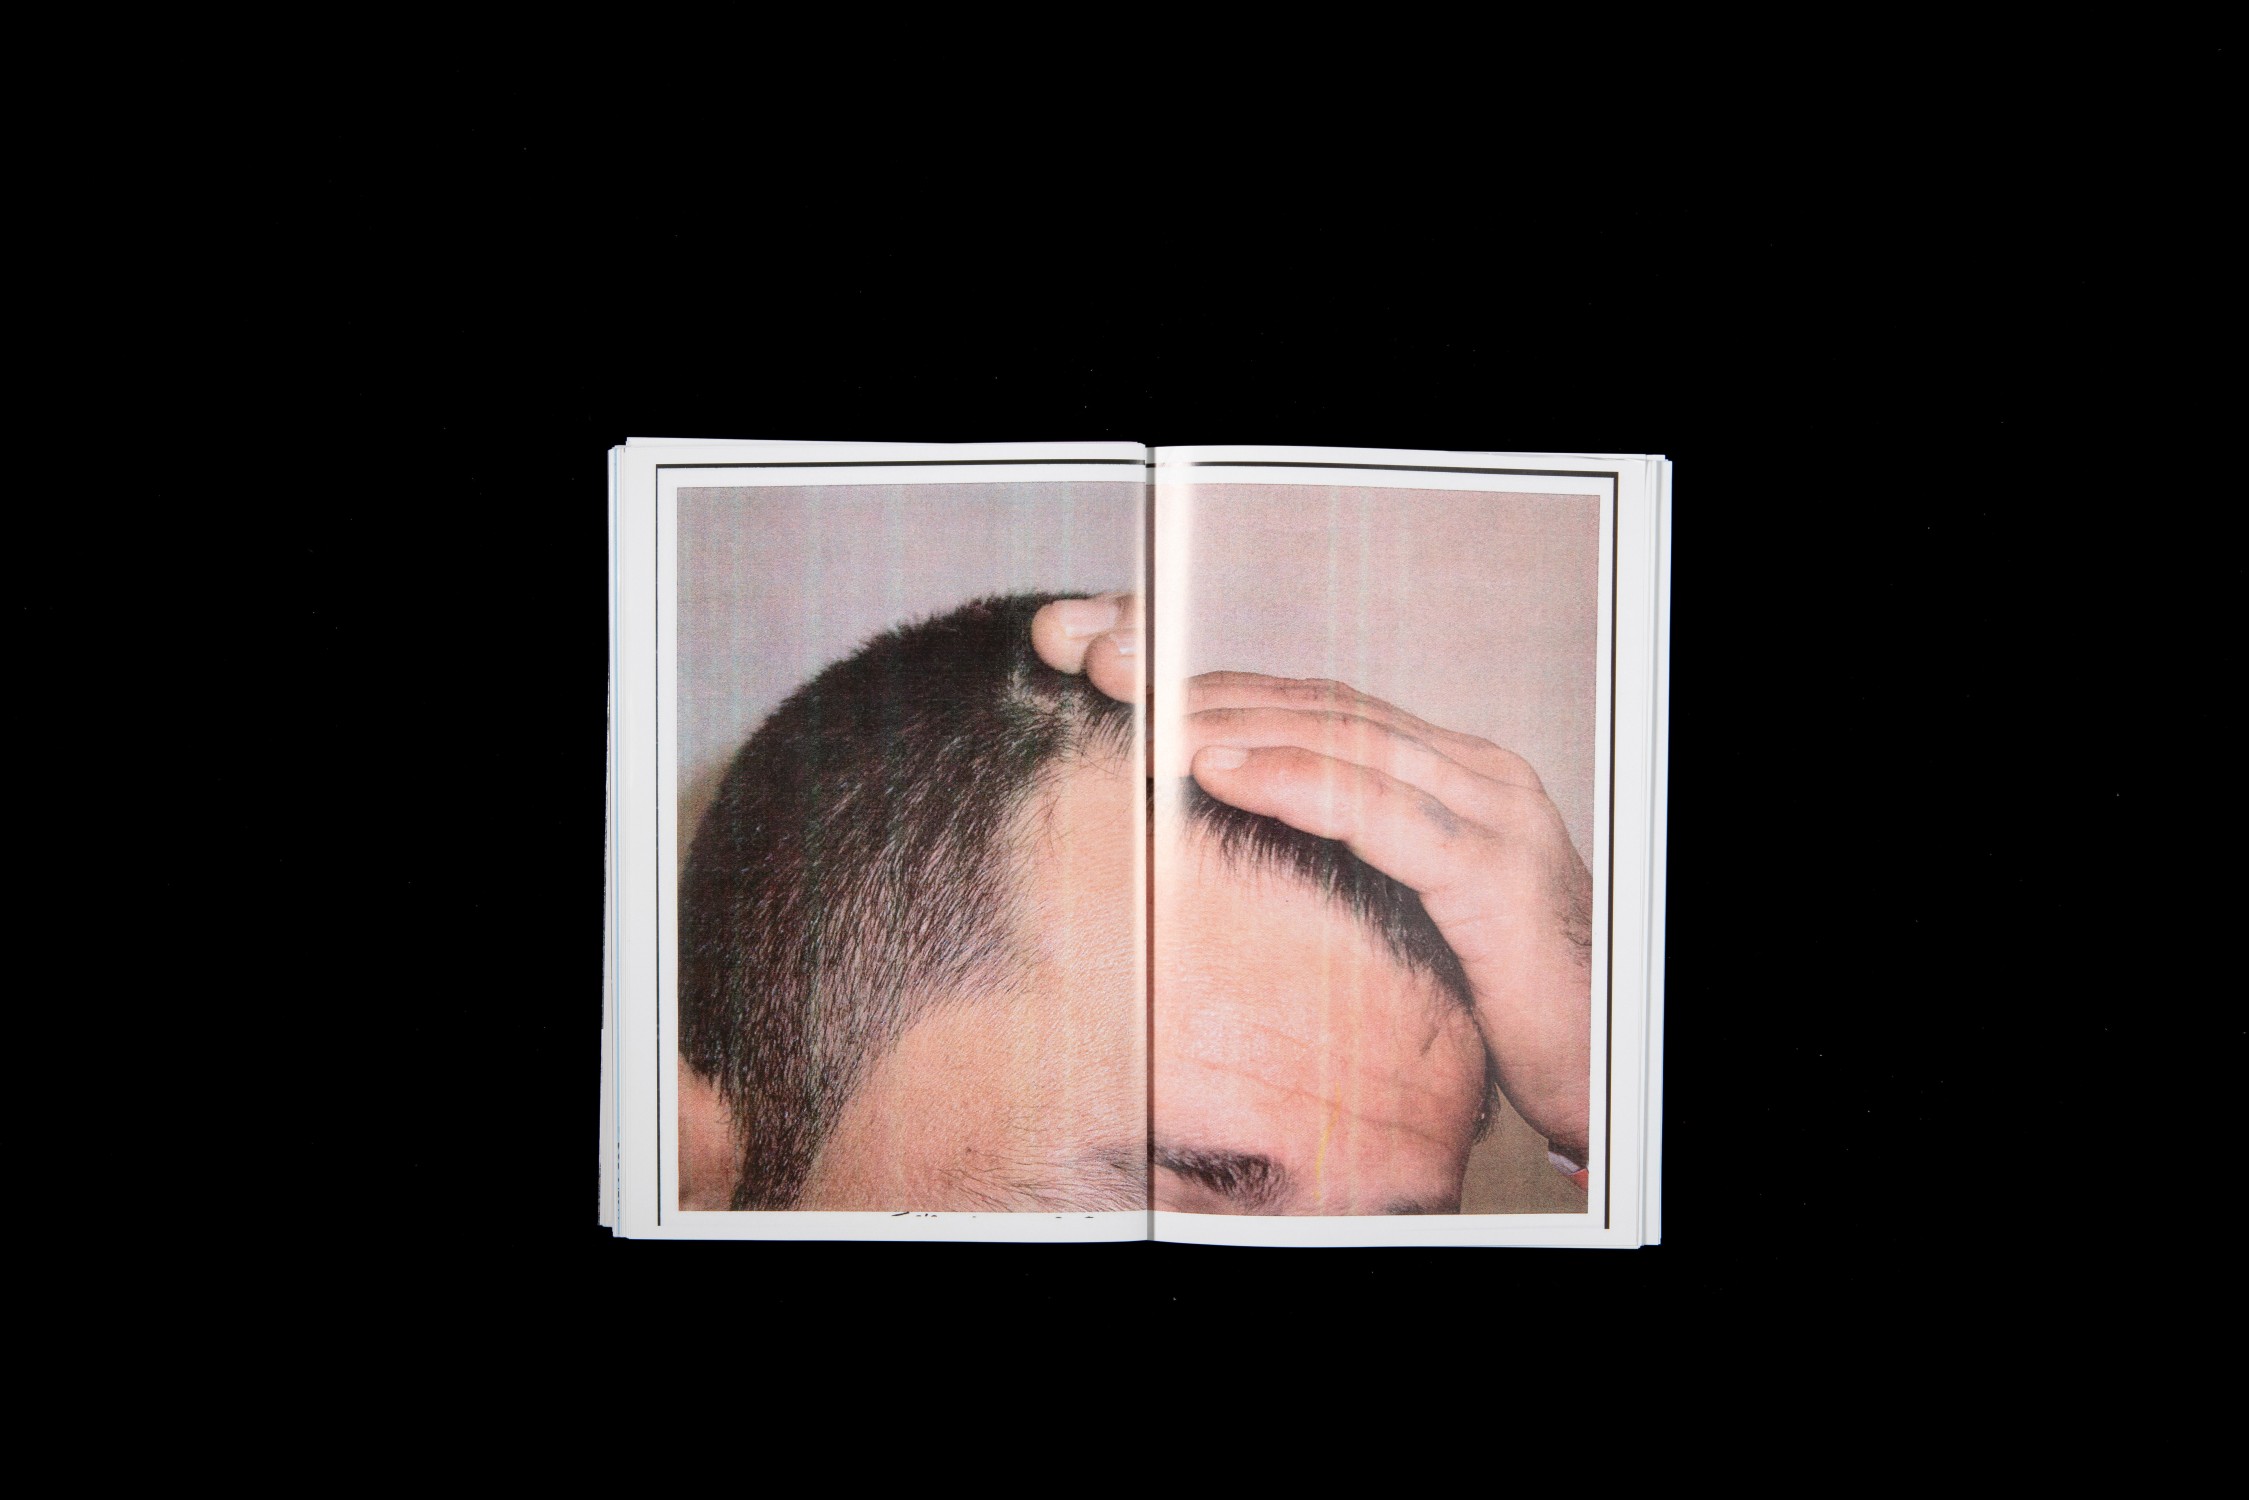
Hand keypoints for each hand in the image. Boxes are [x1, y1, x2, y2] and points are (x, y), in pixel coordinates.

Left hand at [1033, 595, 1592, 1163]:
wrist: (1605, 1066)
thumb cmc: (1489, 1001)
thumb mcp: (1391, 917)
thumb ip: (1323, 866)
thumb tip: (1204, 839)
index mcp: (1432, 773)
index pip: (1297, 699)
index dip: (1195, 671)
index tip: (1094, 649)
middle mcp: (1461, 769)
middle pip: (1305, 698)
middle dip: (1187, 672)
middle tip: (1086, 652)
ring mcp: (1486, 810)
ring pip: (1338, 736)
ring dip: (1222, 714)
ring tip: (1131, 701)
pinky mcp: (1494, 872)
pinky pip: (1384, 814)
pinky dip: (1297, 783)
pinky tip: (1218, 770)